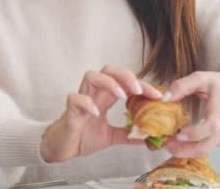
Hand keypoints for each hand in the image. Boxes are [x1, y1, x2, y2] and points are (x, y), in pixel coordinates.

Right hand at [40, 65, 162, 162]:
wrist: (61, 148)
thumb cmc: (82, 136)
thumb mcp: (111, 137)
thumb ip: (128, 134)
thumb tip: (148, 138)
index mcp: (105, 97)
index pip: (125, 82)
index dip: (142, 85)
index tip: (157, 96)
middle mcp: (94, 94)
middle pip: (108, 70)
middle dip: (125, 75)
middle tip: (138, 90)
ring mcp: (81, 100)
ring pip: (91, 76)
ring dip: (109, 83)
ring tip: (121, 96)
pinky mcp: (70, 111)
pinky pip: (75, 99)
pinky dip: (86, 103)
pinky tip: (96, 113)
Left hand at [162, 69, 219, 157]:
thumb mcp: (201, 78)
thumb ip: (182, 86)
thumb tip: (164, 98)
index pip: (211, 126)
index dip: (194, 134)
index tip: (178, 135)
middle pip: (207, 145)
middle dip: (185, 149)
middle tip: (167, 146)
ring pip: (206, 150)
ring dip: (187, 151)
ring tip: (170, 146)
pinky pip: (209, 148)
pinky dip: (194, 149)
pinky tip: (182, 144)